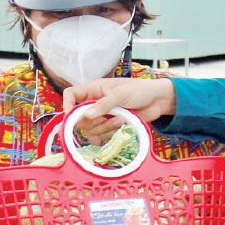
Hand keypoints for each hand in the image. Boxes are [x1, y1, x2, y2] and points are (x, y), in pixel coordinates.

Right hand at [62, 78, 176, 140]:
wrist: (157, 101)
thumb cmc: (140, 90)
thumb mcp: (121, 95)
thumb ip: (103, 105)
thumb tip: (85, 116)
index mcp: (94, 89)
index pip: (71, 95)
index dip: (67, 105)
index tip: (70, 117)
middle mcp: (94, 103)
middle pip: (78, 117)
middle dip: (92, 121)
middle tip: (108, 118)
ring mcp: (102, 115)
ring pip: (90, 129)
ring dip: (105, 127)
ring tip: (121, 119)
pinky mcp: (110, 126)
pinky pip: (101, 135)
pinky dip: (109, 135)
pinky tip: (120, 128)